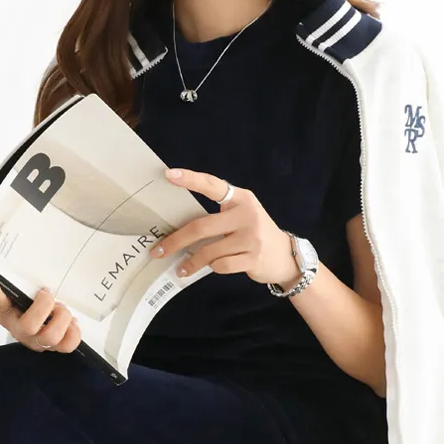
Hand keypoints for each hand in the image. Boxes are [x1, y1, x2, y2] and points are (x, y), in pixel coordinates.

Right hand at [0, 248, 81, 352]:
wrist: (37, 318)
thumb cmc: (20, 298)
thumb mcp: (5, 280)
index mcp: (4, 311)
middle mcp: (19, 328)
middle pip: (28, 326)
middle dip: (43, 308)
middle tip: (48, 294)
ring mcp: (37, 339)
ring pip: (50, 338)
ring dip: (61, 319)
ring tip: (62, 308)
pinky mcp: (55, 345)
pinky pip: (67, 346)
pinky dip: (73, 333)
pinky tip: (72, 321)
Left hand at [153, 168, 299, 288]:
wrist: (285, 255)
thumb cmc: (253, 233)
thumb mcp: (241, 215)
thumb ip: (218, 216)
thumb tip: (179, 227)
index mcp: (241, 198)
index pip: (212, 185)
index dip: (191, 179)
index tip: (169, 175)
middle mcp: (246, 214)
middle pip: (201, 227)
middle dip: (176, 241)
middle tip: (158, 251)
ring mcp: (251, 237)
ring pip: (208, 251)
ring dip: (191, 262)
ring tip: (182, 268)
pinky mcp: (253, 258)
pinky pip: (220, 265)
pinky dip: (212, 268)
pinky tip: (211, 268)